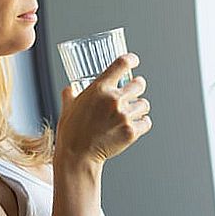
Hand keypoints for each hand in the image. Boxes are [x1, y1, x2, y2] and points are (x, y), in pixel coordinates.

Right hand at [56, 53, 151, 167]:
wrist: (77, 155)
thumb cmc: (71, 132)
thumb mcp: (67, 108)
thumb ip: (70, 95)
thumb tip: (70, 89)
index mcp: (99, 88)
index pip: (121, 64)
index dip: (131, 60)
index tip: (134, 60)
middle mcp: (114, 99)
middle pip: (140, 83)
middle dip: (137, 87)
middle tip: (133, 92)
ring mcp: (124, 116)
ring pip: (144, 104)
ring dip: (139, 107)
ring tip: (131, 113)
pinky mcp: (131, 131)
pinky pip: (146, 122)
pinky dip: (142, 123)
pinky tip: (134, 125)